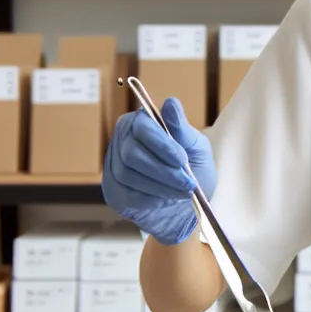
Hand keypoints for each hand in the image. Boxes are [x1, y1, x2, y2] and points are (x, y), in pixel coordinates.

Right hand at [101, 97, 216, 245]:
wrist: (188, 208)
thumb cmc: (193, 172)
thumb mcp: (197, 148)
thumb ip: (182, 129)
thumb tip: (170, 103)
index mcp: (142, 123)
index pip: (142, 126)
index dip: (162, 144)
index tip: (182, 159)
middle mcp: (123, 141)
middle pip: (131, 153)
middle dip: (163, 170)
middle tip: (187, 183)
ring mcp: (113, 166)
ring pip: (128, 175)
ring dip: (160, 186)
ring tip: (182, 192)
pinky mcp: (113, 191)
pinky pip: (126, 195)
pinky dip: (150, 199)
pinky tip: (166, 200)